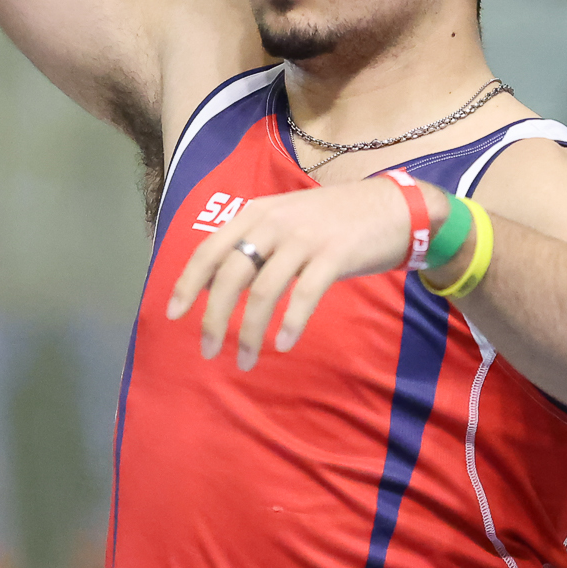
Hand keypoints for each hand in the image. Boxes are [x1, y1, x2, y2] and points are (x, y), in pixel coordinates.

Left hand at [165, 177, 444, 369]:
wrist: (393, 207)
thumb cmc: (333, 221)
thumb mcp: (284, 222)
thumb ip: (251, 246)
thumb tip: (213, 284)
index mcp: (256, 214)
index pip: (209, 250)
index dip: (188, 284)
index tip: (173, 315)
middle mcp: (275, 223)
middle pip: (231, 274)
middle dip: (214, 317)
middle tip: (207, 350)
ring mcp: (305, 238)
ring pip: (264, 291)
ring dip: (249, 331)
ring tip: (245, 360)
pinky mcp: (334, 255)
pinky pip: (305, 295)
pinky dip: (290, 323)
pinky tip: (283, 344)